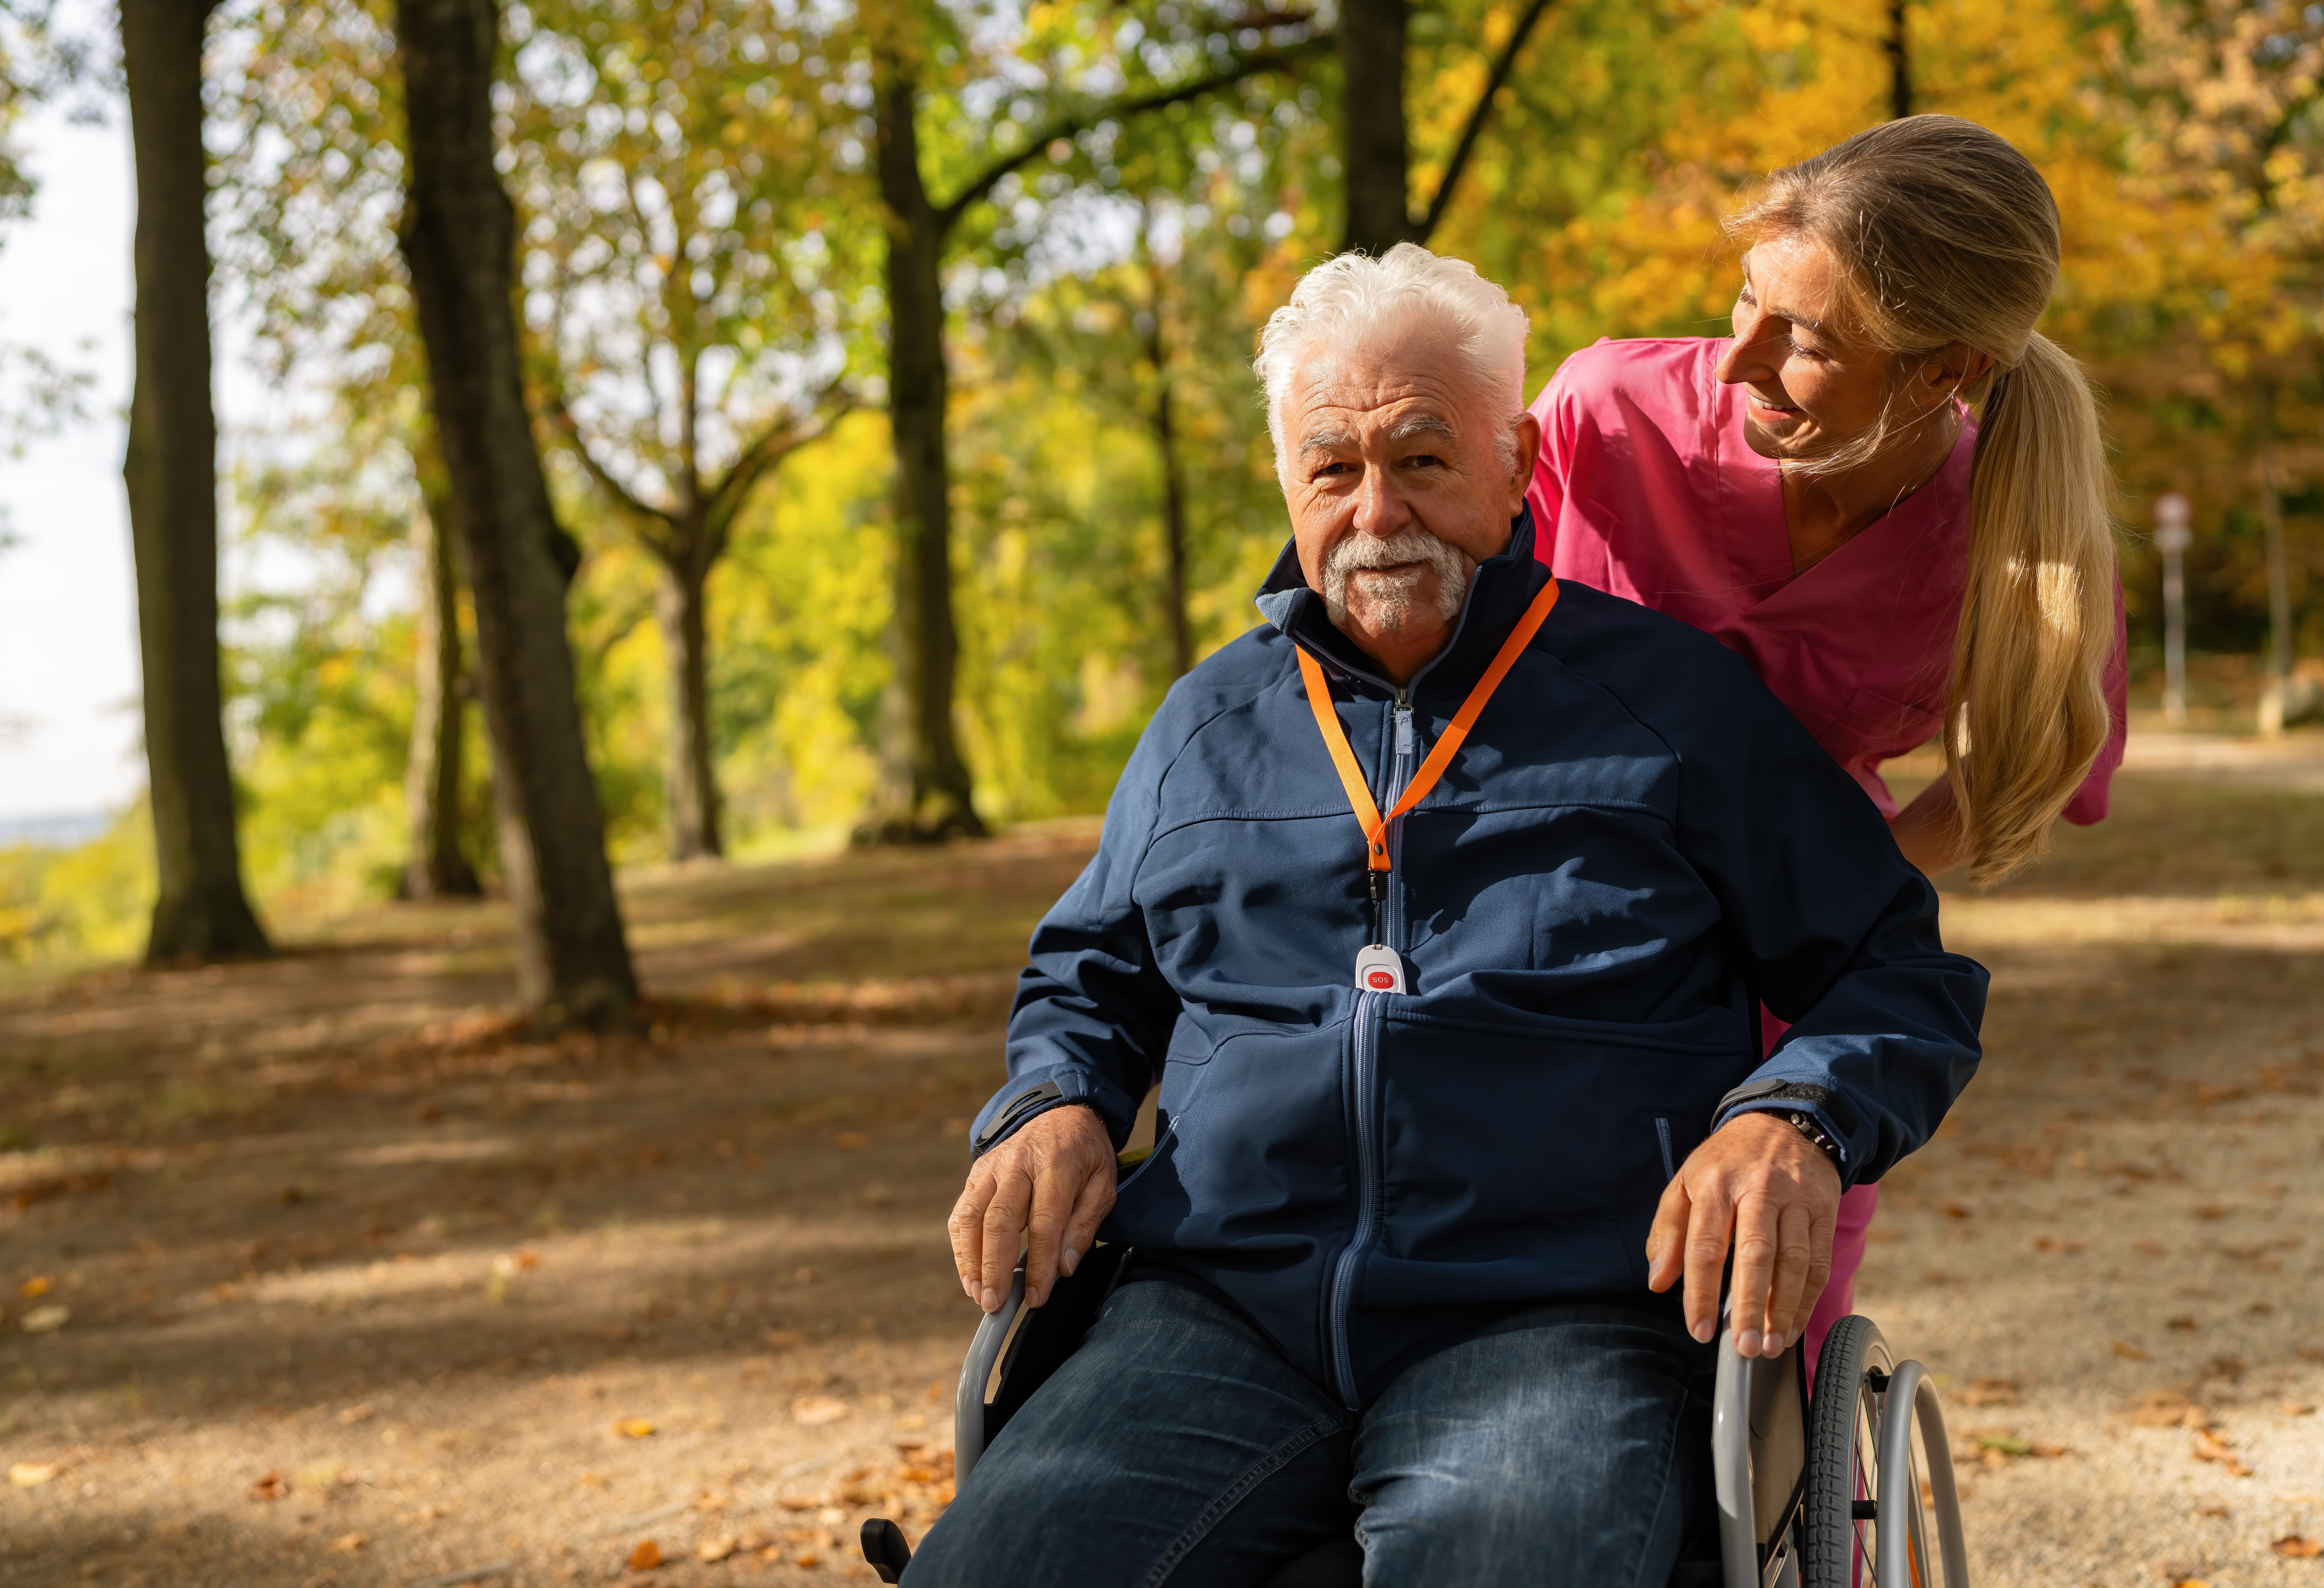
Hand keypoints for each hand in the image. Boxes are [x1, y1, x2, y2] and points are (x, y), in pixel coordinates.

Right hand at [947, 1104, 1116, 1313]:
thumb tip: (1064, 1268)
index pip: (1044, 1222)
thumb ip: (1084, 1226)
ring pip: (972, 1216)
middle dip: (995, 1267)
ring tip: (978, 1294)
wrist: (1061, 1114)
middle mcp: (1018, 1163)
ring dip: (971, 1260)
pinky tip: (970, 1274)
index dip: (1038, 1263)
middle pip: (1000, 1220)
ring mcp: (992, 1167)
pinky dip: (961, 1247)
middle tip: (995, 1304)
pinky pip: (962, 1212)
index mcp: (1056, 1164)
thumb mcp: (1103, 1185)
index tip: (1036, 1297)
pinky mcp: (977, 1173)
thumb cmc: (1085, 1155)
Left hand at [1645, 1111, 1841, 1357]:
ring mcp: (1796, 1198)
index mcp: (1714, 1183)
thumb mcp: (1685, 1183)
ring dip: (1784, 1310)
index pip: (1706, 1245)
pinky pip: (1819, 1261)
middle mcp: (1758, 1189)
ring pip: (1794, 1262)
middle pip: (1755, 1254)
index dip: (1701, 1292)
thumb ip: (1667, 1233)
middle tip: (1743, 1347)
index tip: (1698, 1330)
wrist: (1783, 1122)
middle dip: (1750, 1306)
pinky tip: (1793, 1324)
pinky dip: (1808, 1298)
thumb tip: (1658, 1283)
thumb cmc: (1726, 1162)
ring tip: (1770, 1346)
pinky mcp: (1823, 1209)